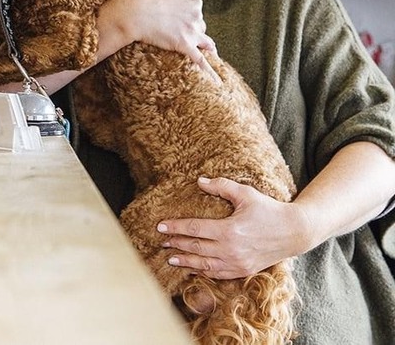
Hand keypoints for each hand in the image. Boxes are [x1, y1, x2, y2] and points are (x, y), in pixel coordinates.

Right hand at [104, 0, 217, 80]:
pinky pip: (201, 61)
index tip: (179, 20)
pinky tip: (217, 82)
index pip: (197, 12)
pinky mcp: (184, 45)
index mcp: (193, 2)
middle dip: (193, 32)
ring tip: (210, 56)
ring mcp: (192, 32)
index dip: (188, 17)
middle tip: (179, 35)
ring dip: (206, 49)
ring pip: (205, 43)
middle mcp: (196, 16)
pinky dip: (210, 72)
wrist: (134, 11)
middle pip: (201, 27)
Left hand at [156, 176, 305, 278]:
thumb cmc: (269, 210)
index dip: (176, 227)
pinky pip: (218, 274)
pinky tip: (192, 269)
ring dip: (185, 261)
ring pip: (204, 265)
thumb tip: (199, 181)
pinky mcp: (244, 271)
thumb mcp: (246, 194)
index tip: (160, 226)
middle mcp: (232, 250)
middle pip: (196, 248)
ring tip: (170, 257)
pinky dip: (202, 272)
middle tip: (161, 240)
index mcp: (230, 230)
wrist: (295, 232)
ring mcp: (238, 263)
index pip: (195, 229)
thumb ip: (222, 186)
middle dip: (176, 243)